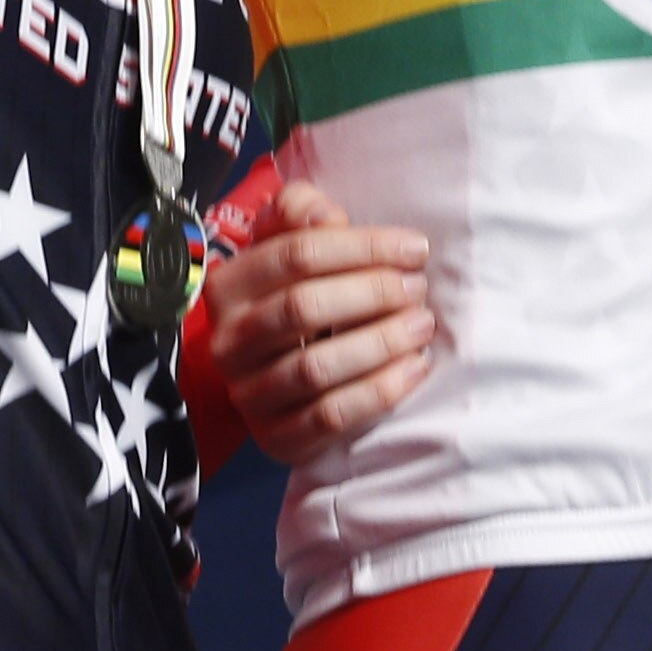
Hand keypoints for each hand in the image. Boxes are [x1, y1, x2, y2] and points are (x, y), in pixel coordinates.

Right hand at [200, 174, 432, 464]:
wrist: (272, 376)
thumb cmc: (294, 294)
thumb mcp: (287, 243)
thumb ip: (301, 211)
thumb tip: (323, 214)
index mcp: (229, 286)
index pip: (297, 254)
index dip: (363, 247)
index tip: (415, 248)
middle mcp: (228, 343)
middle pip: (303, 307)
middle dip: (372, 293)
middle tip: (419, 288)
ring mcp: (249, 395)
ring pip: (316, 367)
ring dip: (380, 343)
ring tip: (422, 325)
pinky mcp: (276, 439)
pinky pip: (330, 417)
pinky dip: (379, 391)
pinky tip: (415, 368)